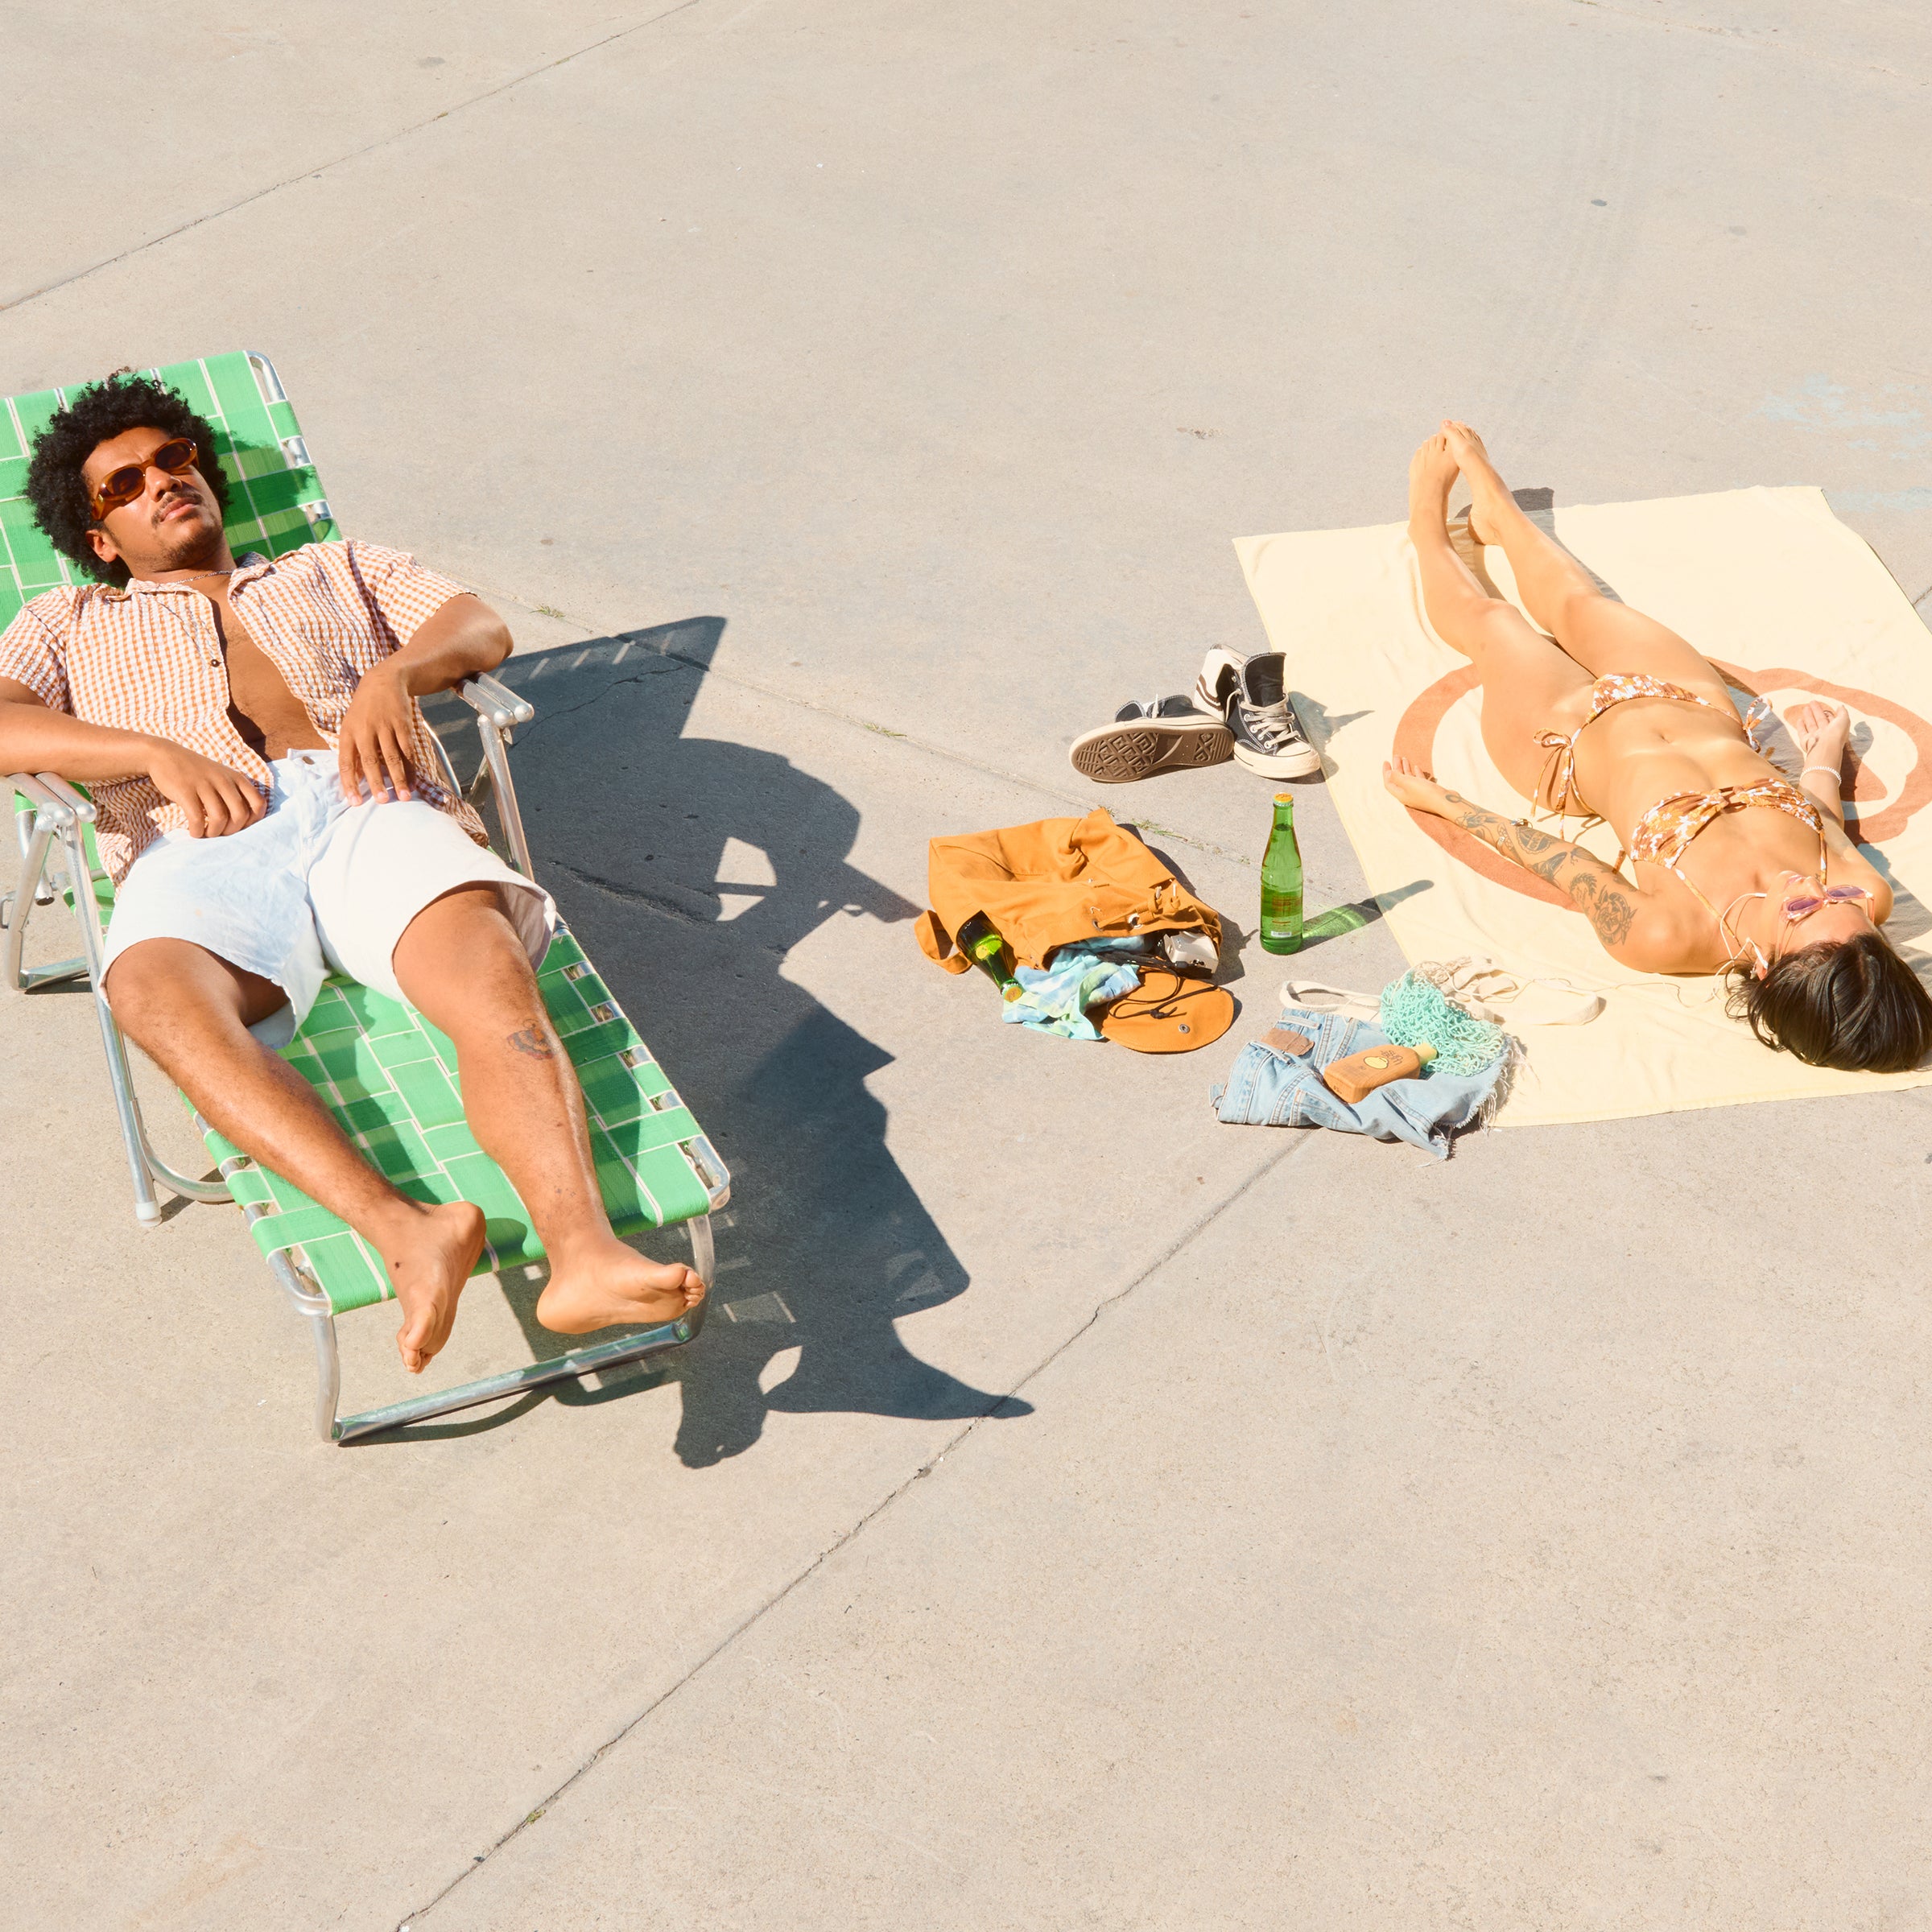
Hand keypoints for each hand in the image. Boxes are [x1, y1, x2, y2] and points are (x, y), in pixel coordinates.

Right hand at [146, 741, 267, 838]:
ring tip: (207, 834)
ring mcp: (204, 785)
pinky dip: (197, 831)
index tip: (239, 827)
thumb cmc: (197, 773)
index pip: (258, 804)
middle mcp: (224, 780)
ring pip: (220, 818)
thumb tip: (245, 823)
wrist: (165, 755)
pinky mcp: (185, 790)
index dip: (253, 821)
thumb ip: (235, 794)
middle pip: (240, 815)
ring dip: (214, 833)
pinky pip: (197, 818)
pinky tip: (194, 831)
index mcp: (237, 778)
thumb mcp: (222, 777)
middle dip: (232, 831)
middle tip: (220, 833)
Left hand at [337, 660, 416, 804]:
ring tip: (404, 796)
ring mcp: (385, 726)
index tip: (355, 802)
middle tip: (383, 801)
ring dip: (398, 779)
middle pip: (370, 761)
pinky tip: (413, 781)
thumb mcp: (352, 725)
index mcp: (348, 732)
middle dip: (377, 783)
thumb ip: (353, 750)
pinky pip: (408, 750)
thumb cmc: (364, 708)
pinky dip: (411, 767)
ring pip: (392, 757)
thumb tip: (356, 778)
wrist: (384, 680)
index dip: (350, 783)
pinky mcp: (402, 724)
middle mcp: (365, 730)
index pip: (346, 762)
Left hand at [1382, 754, 1451, 815]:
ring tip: (1404, 758)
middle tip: (1396, 756)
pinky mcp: (1427, 791)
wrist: (1445, 801)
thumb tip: (1387, 773)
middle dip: (1396, 767)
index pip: (1389, 782)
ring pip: (1409, 779)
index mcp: (1400, 794)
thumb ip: (1396, 777)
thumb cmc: (1425, 792)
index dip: (1386, 772)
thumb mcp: (1408, 783)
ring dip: (1406, 769)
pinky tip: (1416, 767)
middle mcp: (1408, 795)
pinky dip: (1416, 773)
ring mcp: (1418, 794)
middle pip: (1399, 780)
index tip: (1386, 761)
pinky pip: (1419, 781)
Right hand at [1788, 699, 1849, 769]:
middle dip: (1817, 711)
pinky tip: (1799, 720)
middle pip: (1820, 720)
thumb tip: (1840, 706)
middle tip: (1812, 702)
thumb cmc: (1836, 734)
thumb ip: (1842, 712)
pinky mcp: (1806, 741)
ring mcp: (1815, 737)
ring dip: (1808, 715)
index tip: (1825, 707)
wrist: (1824, 749)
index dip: (1828, 713)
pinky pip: (1802, 732)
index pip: (1831, 720)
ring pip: (1811, 724)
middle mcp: (1825, 734)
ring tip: (1806, 707)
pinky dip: (1800, 726)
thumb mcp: (1844, 720)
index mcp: (1835, 729)